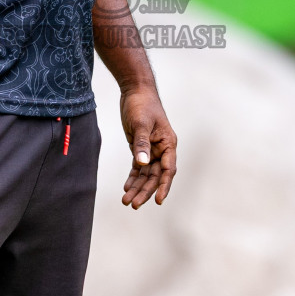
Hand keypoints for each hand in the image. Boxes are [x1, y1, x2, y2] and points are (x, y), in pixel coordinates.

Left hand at [119, 83, 176, 208]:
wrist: (135, 90)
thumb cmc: (142, 104)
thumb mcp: (141, 124)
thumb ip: (141, 144)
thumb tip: (142, 164)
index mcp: (168, 144)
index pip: (168, 170)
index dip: (164, 186)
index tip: (159, 201)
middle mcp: (162, 149)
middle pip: (155, 176)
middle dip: (145, 191)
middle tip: (133, 205)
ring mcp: (152, 149)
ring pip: (146, 174)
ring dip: (137, 187)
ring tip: (126, 201)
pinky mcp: (140, 148)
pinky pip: (139, 167)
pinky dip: (133, 177)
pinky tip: (126, 187)